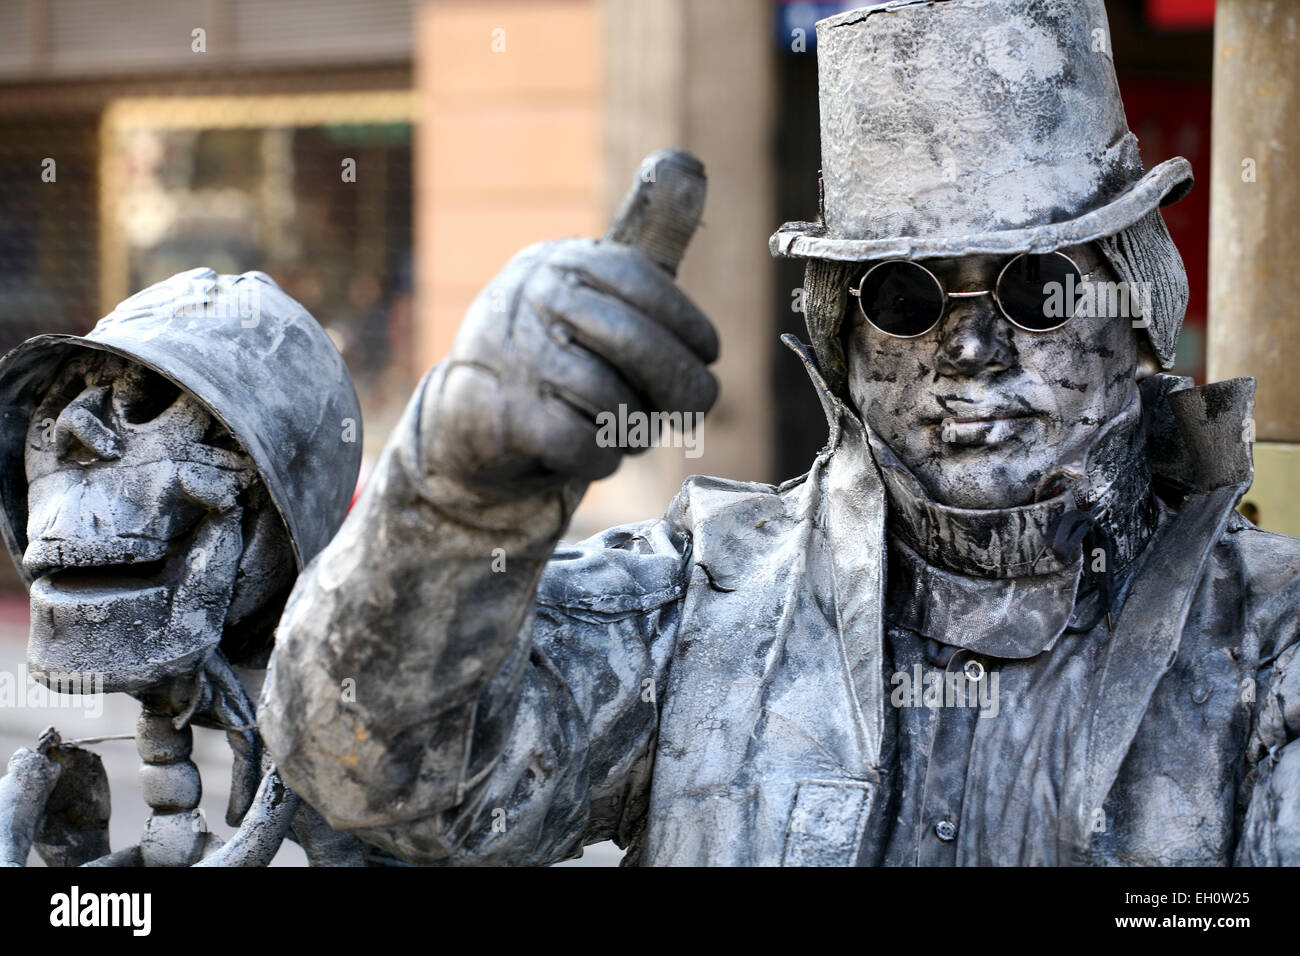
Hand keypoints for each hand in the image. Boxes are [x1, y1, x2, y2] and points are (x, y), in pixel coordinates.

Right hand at [420, 237, 718, 493]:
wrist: (468, 420)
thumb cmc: (558, 345)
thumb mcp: (603, 288)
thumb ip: (650, 237)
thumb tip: (687, 162)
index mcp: (565, 260)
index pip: (645, 283)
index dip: (689, 327)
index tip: (707, 355)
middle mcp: (533, 296)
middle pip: (637, 346)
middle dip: (678, 388)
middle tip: (689, 410)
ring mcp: (512, 355)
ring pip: (613, 402)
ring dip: (633, 429)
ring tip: (625, 427)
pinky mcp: (499, 414)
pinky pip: (581, 444)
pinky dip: (600, 459)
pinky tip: (595, 452)